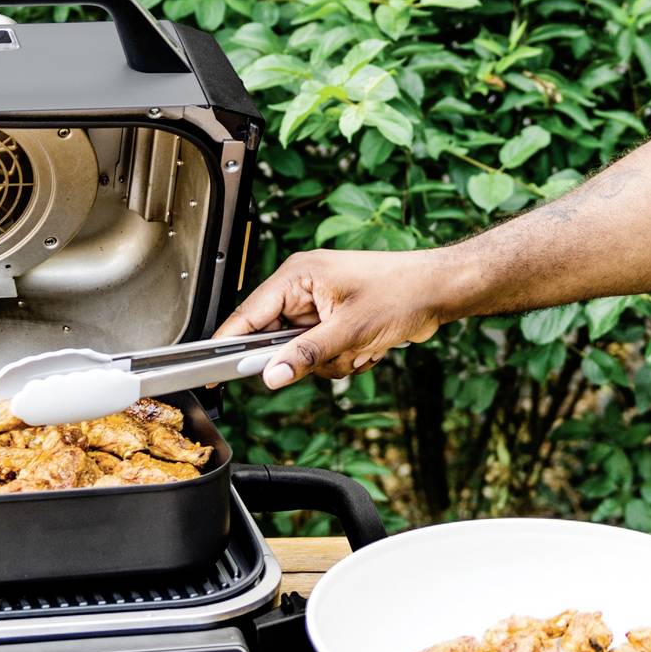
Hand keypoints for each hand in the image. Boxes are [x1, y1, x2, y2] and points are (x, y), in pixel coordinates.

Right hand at [214, 247, 465, 389]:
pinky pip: (323, 353)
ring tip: (360, 345)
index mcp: (297, 276)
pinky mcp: (336, 320)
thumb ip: (306, 355)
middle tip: (334, 351)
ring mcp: (320, 306)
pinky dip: (344, 358)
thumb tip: (271, 375)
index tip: (210, 374)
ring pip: (303, 353)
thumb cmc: (401, 291)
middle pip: (277, 340)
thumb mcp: (350, 330)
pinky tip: (367, 346)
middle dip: (309, 356)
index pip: (248, 315)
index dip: (230, 345)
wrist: (439, 291)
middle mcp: (303, 289)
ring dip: (332, 359)